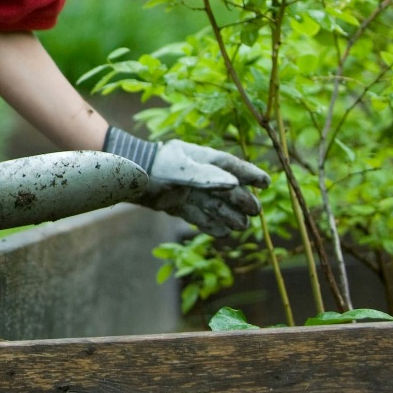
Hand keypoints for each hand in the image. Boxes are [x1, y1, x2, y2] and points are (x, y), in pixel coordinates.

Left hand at [103, 126, 269, 236]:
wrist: (126, 177)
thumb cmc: (156, 166)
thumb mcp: (182, 169)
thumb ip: (207, 176)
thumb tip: (234, 184)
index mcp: (203, 159)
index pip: (232, 166)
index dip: (250, 173)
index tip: (266, 182)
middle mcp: (199, 175)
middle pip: (228, 189)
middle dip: (243, 200)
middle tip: (255, 211)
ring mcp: (189, 191)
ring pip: (216, 205)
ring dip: (229, 216)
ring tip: (241, 226)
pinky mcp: (178, 205)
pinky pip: (199, 216)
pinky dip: (210, 225)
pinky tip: (222, 233)